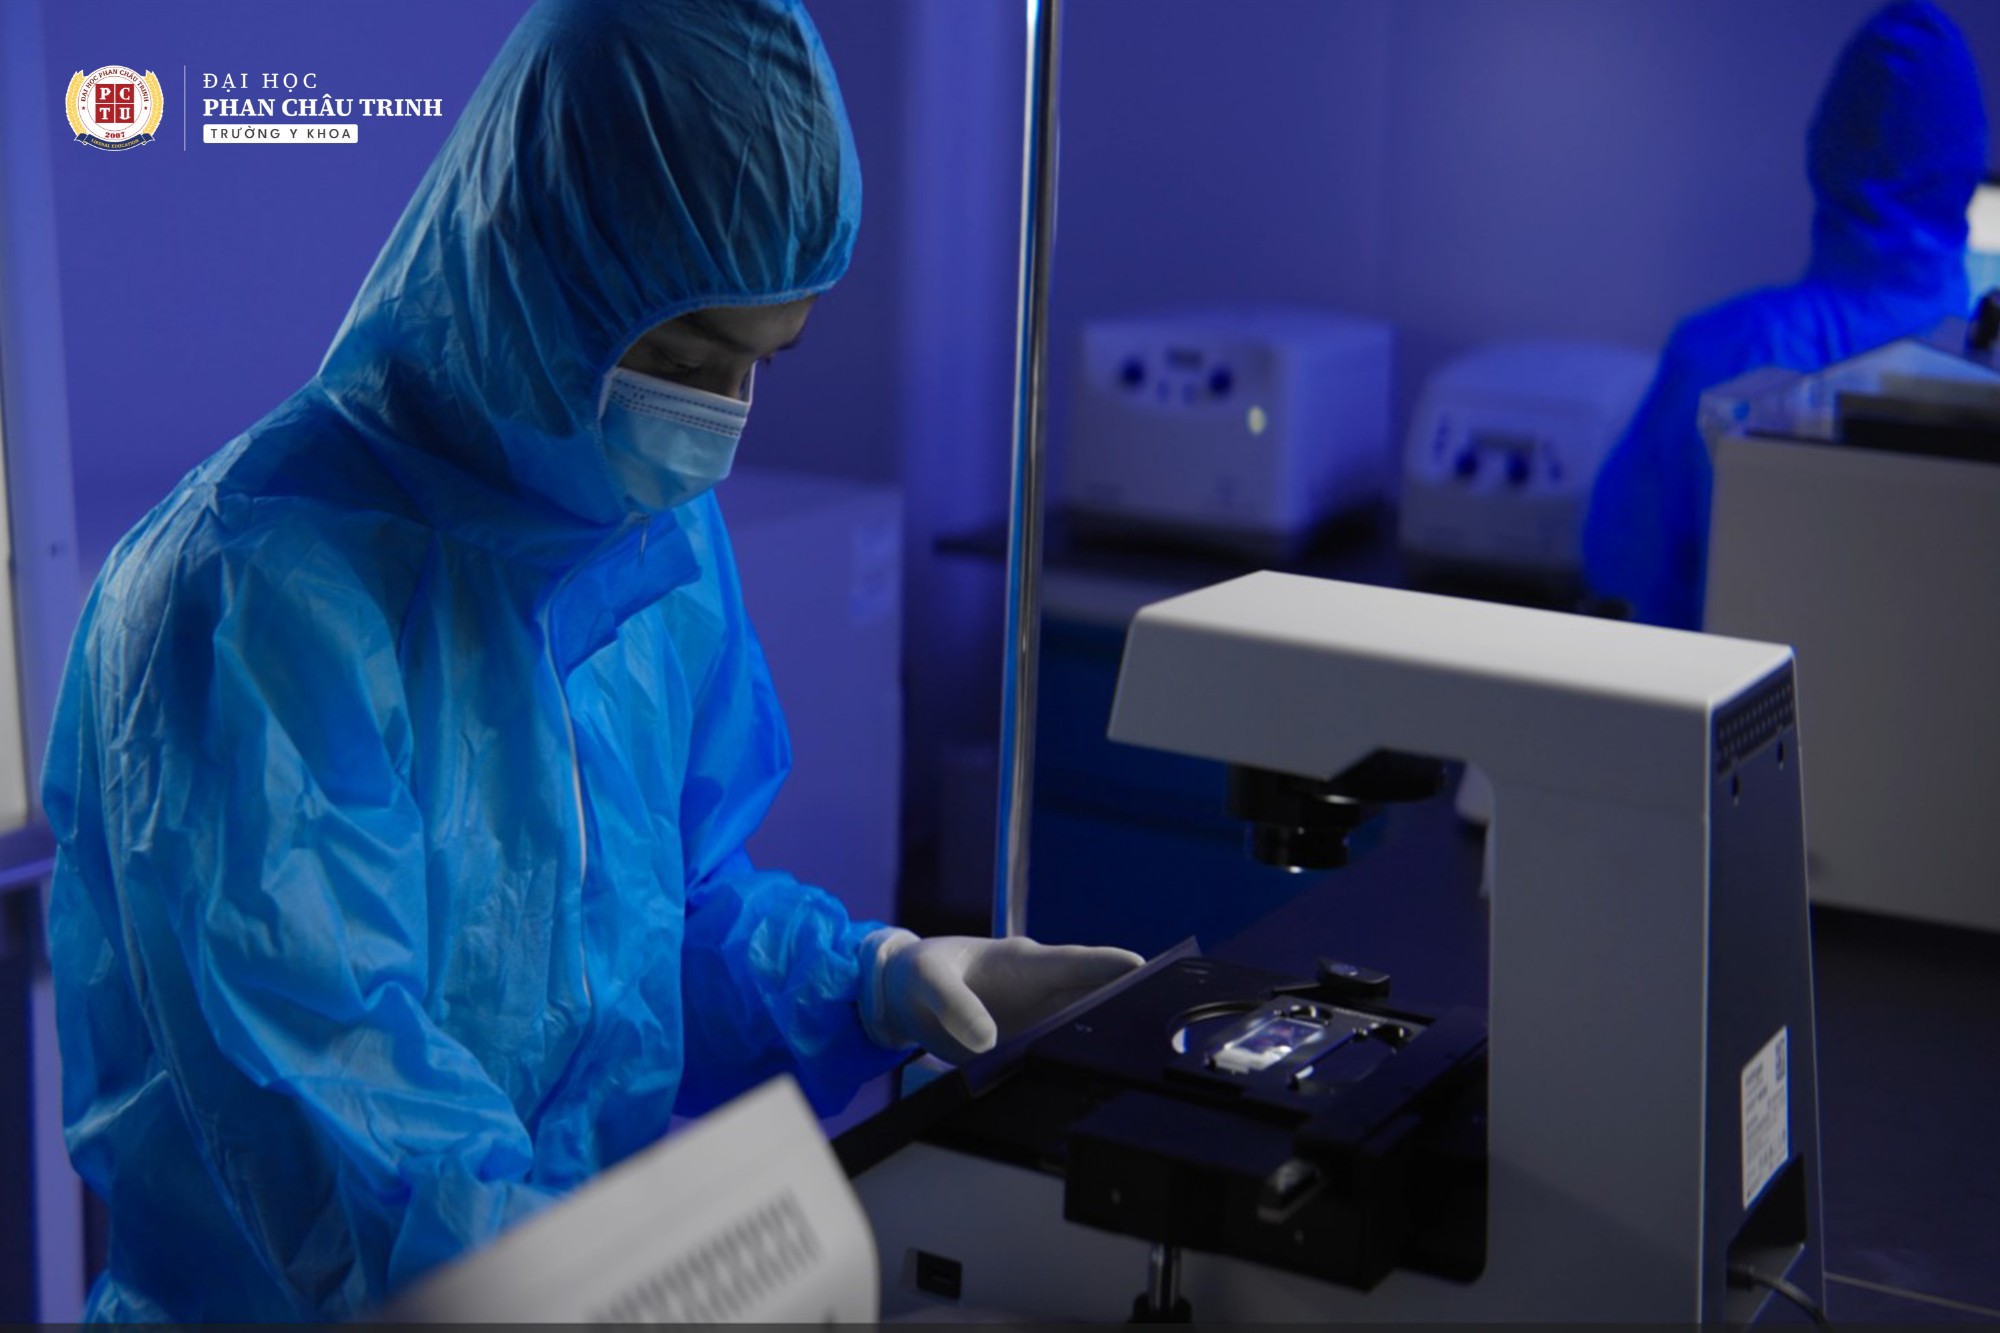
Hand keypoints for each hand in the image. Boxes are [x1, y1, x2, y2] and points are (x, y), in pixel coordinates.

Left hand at [860, 930, 1144, 1063]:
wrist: (902, 996)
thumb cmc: (918, 972)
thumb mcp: (927, 981)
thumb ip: (955, 1005)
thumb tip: (987, 1040)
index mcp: (1024, 962)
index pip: (1078, 962)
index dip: (1113, 966)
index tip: (1148, 971)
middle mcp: (1042, 988)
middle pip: (1098, 995)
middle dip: (1129, 1006)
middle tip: (1163, 1025)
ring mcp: (1039, 1017)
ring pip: (1086, 1027)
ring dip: (1108, 1039)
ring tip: (1139, 1060)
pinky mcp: (1029, 1043)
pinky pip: (1062, 1053)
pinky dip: (1079, 1062)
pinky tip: (1097, 1081)